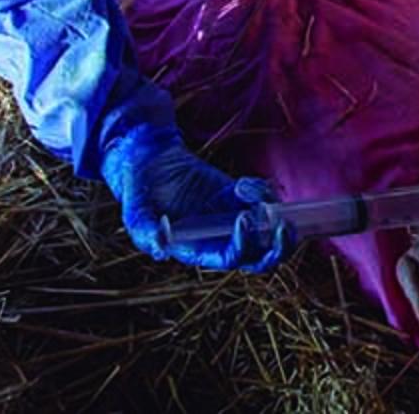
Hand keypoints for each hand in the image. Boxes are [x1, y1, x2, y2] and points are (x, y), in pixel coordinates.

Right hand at [100, 126, 291, 271]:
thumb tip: (160, 248)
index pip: (232, 259)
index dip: (244, 245)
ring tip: (246, 189)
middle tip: (284, 226)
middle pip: (260, 254)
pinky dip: (261, 192)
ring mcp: (231, 216)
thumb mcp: (134, 211)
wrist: (148, 160)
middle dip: (279, 247)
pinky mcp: (236, 195)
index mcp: (198, 249)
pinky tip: (241, 184)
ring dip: (270, 211)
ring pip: (266, 227)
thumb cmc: (138, 190)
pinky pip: (262, 200)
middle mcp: (219, 238)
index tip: (243, 218)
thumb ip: (144, 231)